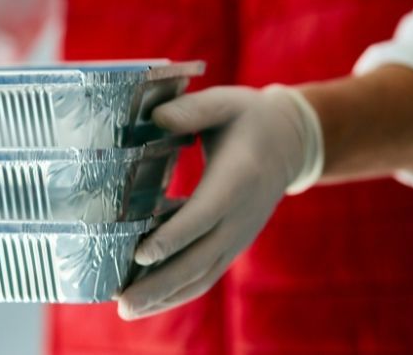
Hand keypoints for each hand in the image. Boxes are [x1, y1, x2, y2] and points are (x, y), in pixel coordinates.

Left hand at [117, 86, 321, 319]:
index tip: (142, 254)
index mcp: (238, 178)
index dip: (174, 235)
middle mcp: (240, 216)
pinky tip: (146, 300)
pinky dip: (177, 291)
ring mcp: (238, 236)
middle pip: (199, 258)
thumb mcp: (225, 102)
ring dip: (164, 296)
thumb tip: (155, 119)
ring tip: (126, 310)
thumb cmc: (248, 118)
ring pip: (201, 275)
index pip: (205, 214)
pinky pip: (205, 275)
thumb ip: (193, 110)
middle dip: (159, 283)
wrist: (290, 143)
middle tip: (122, 304)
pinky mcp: (231, 245)